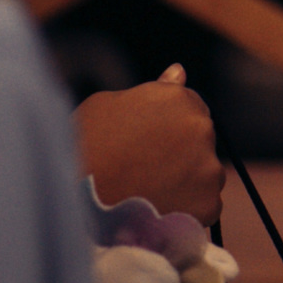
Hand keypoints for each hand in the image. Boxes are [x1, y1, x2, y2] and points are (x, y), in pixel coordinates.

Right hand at [75, 63, 224, 224]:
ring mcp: (209, 167)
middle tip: (143, 169)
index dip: (167, 126)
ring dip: (185, 180)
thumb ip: (151, 88)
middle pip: (200, 139)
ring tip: (147, 193)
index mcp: (178, 99)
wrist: (73, 205)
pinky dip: (187, 208)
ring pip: (205, 172)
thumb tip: (180, 71)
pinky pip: (205, 204)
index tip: (147, 142)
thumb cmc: (81, 149)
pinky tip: (158, 211)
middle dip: (179, 151)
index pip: (189, 106)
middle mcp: (201, 128)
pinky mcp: (209, 203)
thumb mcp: (104, 106)